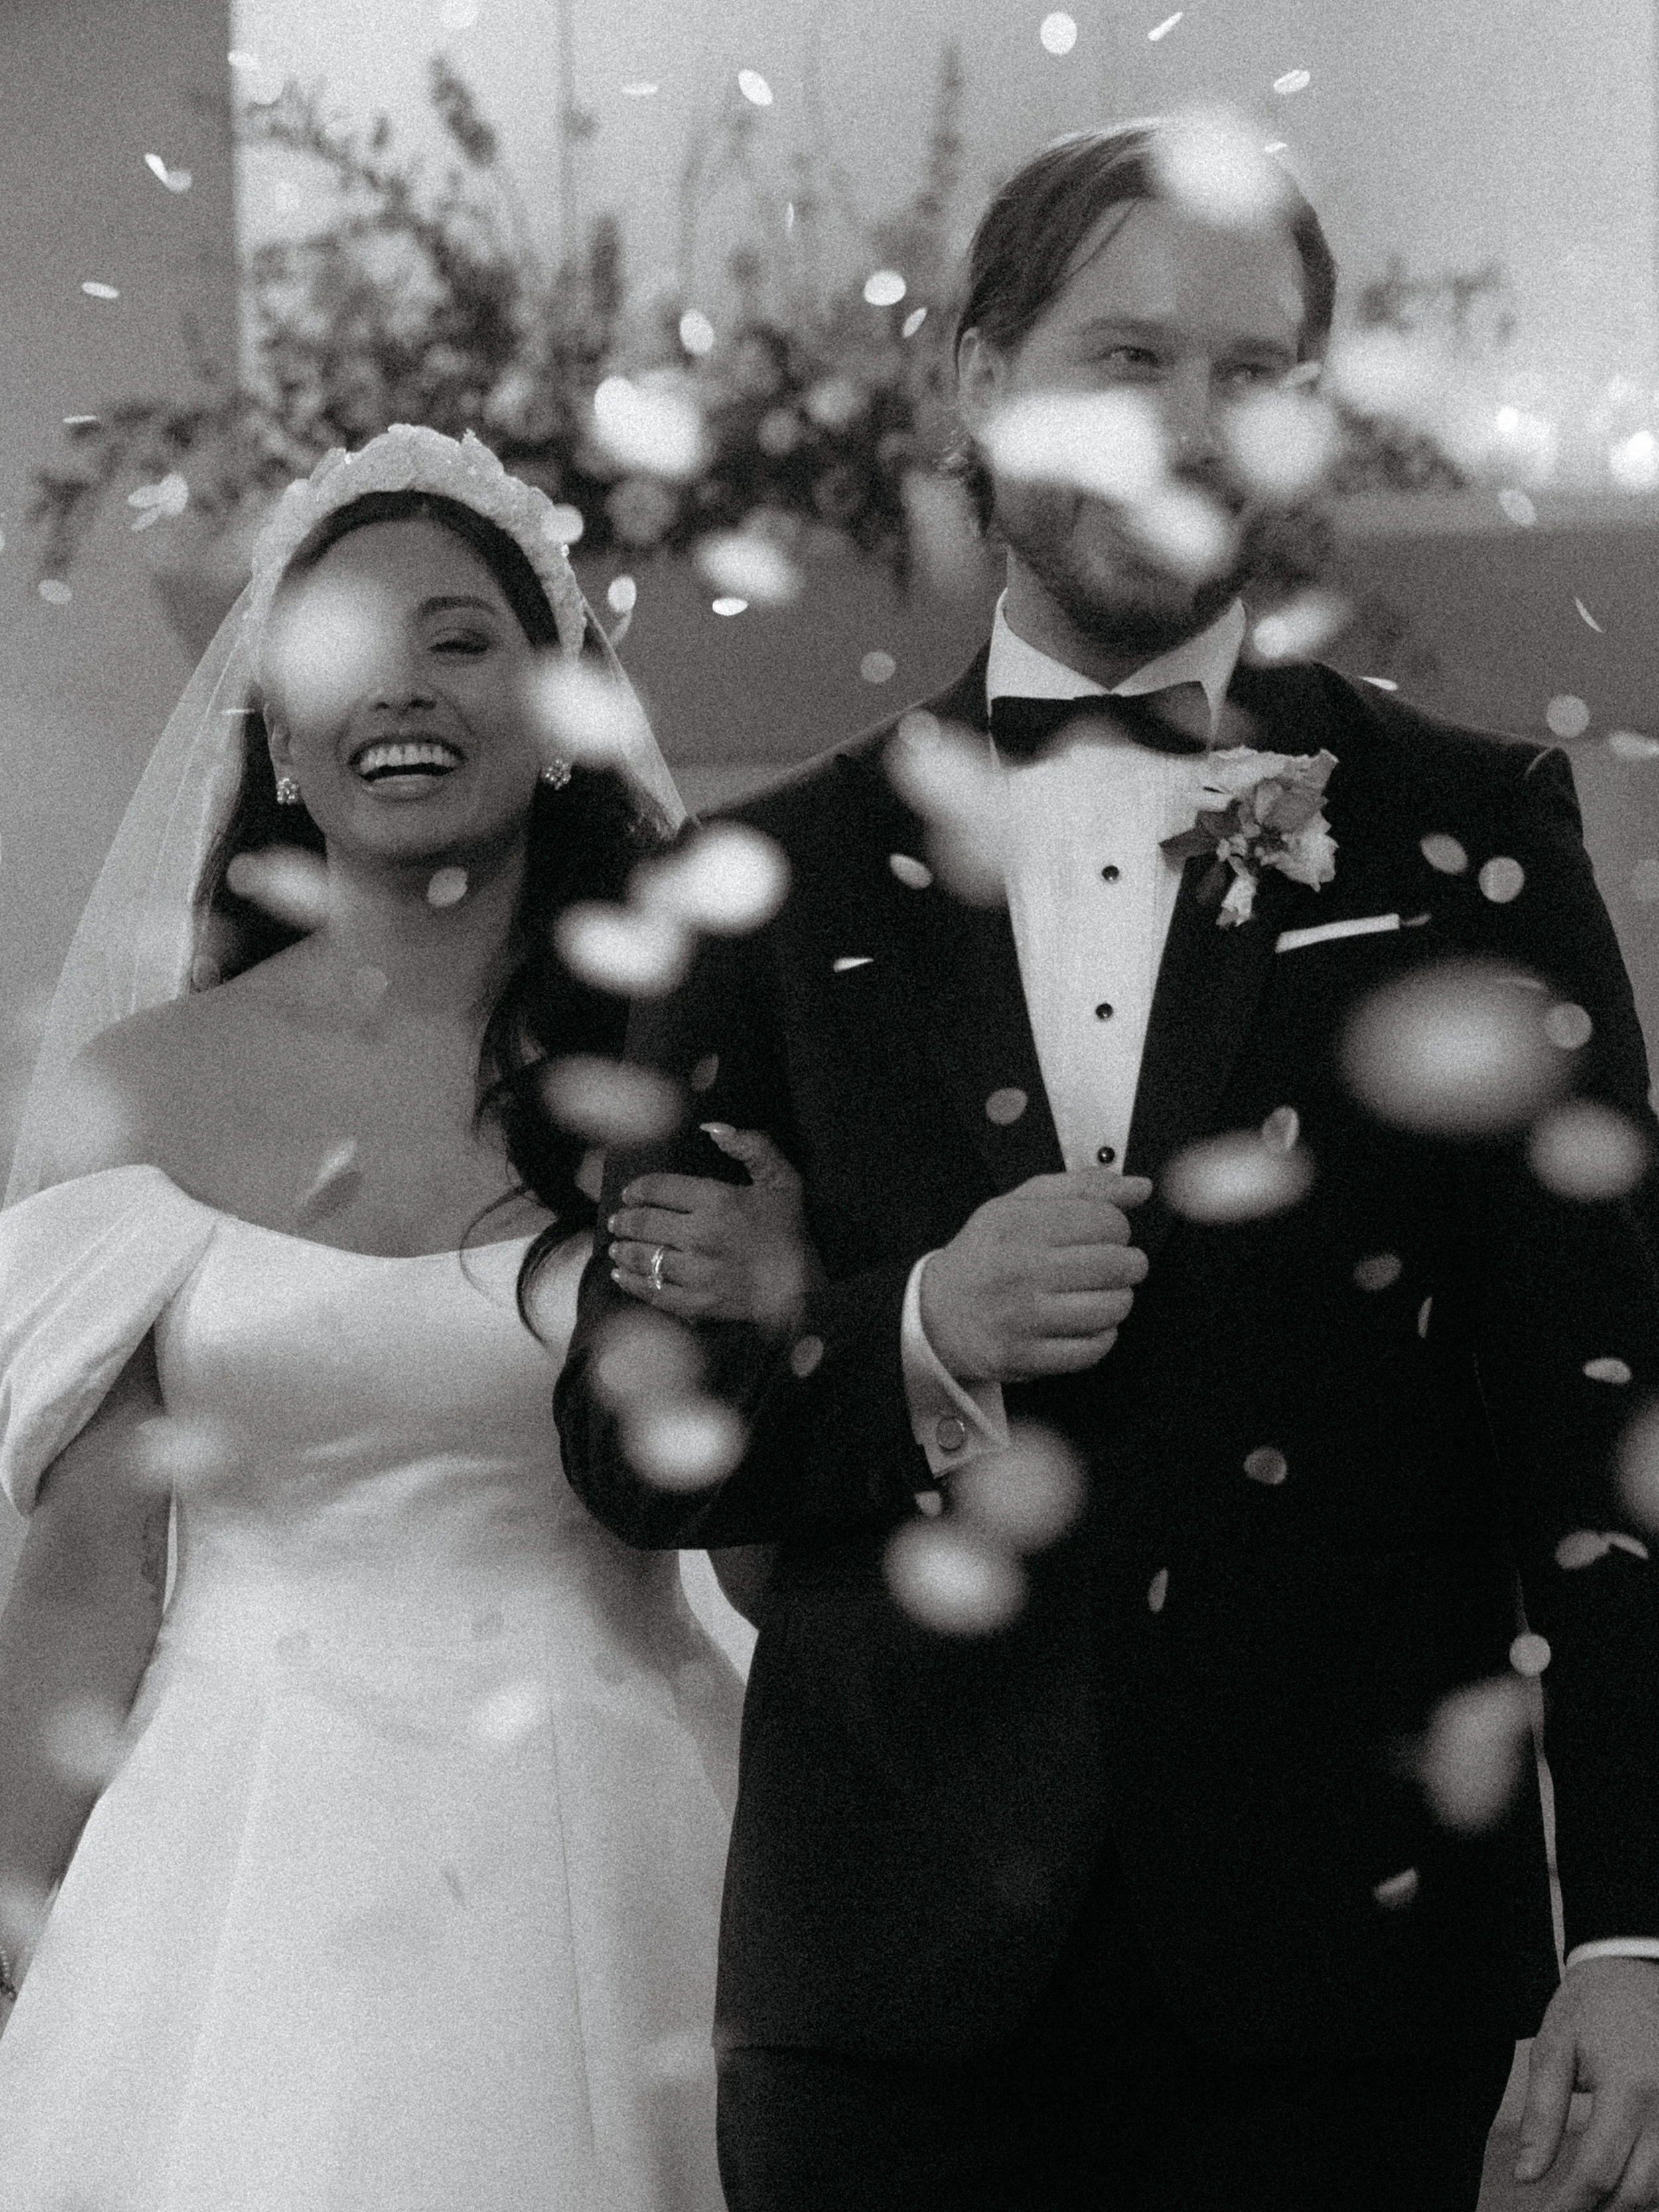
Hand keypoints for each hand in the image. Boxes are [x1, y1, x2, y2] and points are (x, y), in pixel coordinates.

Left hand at [608, 1126, 820, 1334]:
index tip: (630, 1193)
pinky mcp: (695, 1302)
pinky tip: (622, 1277)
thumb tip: (712, 1128)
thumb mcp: (782, 1179)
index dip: (638, 1189)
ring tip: (615, 1248)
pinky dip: (632, 1284)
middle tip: (617, 1220)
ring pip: (644, 1257)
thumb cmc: (790, 1232)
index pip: (660, 1188)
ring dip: (623, 1251)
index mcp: (717, 1200)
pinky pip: (653, 1291)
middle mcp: (700, 1235)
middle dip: (625, 1220)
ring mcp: (695, 1272)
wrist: (801, 1290)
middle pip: (645, 1223)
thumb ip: (751, 1146)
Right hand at [919, 1167, 1151, 1383]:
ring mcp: (1023, 1318)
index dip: (1117, 1227)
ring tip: (1100, 1293)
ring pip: (1112, 1308)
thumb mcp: (1018, 1205)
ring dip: (1118, 1300)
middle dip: (1128, 1264)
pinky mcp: (1027, 1356)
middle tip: (1114, 1265)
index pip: (1105, 1220)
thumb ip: (1081, 1188)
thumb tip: (1139, 1187)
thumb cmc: (986, 1255)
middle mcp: (1020, 1269)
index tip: (1105, 1234)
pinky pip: (1093, 1349)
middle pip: (1116, 1264)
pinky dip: (1101, 1336)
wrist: (936, 1313)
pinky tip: (1085, 1322)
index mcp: (1018, 1224)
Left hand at [1515, 1959, 1658, 2206]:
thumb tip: (1528, 2176)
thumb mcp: (1555, 2047)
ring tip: (1594, 2199)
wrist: (1638, 1967)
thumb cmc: (1592, 2004)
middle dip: (1601, 2211)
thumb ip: (1543, 2115)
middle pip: (1638, 2191)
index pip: (1597, 2170)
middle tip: (1569, 2211)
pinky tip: (1628, 2178)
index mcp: (1628, 2087)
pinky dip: (1655, 2183)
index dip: (1570, 2205)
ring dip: (1630, 2201)